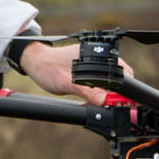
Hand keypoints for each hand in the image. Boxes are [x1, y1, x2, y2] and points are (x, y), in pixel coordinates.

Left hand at [18, 42, 133, 106]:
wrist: (35, 61)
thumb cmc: (47, 67)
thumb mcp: (66, 82)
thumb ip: (87, 91)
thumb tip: (104, 100)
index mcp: (98, 53)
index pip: (123, 71)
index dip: (124, 89)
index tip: (119, 102)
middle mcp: (100, 54)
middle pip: (120, 76)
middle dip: (115, 93)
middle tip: (106, 106)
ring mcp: (96, 60)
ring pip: (112, 80)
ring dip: (107, 93)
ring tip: (97, 103)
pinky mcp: (91, 67)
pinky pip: (103, 80)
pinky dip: (100, 90)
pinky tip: (92, 98)